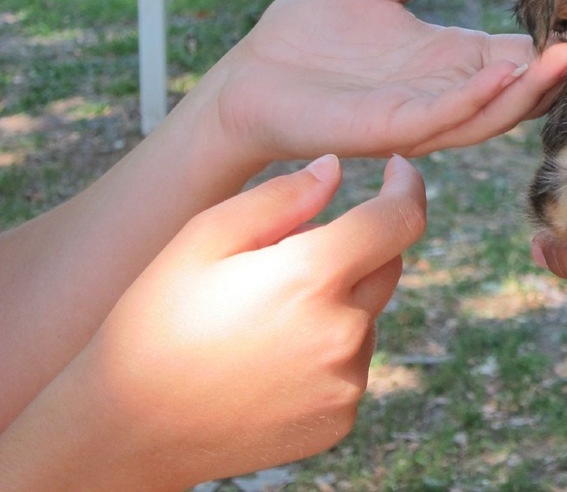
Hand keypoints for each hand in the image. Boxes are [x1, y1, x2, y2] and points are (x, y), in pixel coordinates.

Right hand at [32, 154, 423, 488]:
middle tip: (291, 254)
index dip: (407, 186)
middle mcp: (343, 333)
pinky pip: (353, 364)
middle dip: (359, 244)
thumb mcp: (202, 238)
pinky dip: (329, 348)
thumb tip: (335, 168)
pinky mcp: (339, 419)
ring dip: (339, 300)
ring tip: (263, 318)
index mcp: (312, 278)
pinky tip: (270, 358)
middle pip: (388, 264)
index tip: (399, 168)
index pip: (399, 219)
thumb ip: (280, 196)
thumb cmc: (155, 322)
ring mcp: (345, 383)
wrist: (126, 431)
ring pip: (369, 315)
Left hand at [200, 0, 566, 168]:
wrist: (251, 73)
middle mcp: (444, 91)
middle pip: (515, 90)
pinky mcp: (391, 129)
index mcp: (448, 58)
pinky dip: (477, 99)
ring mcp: (421, 115)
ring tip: (564, 59)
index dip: (548, 40)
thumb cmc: (308, 30)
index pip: (514, 55)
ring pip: (491, 112)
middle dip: (553, 73)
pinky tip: (503, 71)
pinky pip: (444, 118)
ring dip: (529, 90)